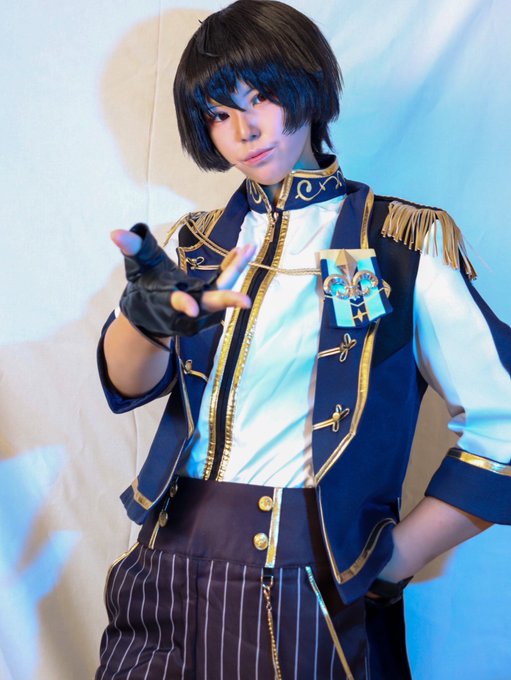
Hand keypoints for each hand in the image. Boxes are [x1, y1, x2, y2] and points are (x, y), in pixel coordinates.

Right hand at [111, 226, 253, 336]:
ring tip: (248, 248)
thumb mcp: (136, 267)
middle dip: (226, 301)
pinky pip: (225, 279)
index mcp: (167, 301)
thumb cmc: (144, 287)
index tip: (190, 309)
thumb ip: (132, 249)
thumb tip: (116, 233)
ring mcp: (203, 304)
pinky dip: (234, 265)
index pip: (176, 303)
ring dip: (236, 269)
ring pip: (222, 289)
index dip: (183, 305)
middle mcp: (189, 306)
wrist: (152, 311)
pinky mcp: (212, 296)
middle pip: (210, 305)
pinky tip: (244, 248)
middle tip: (245, 302)